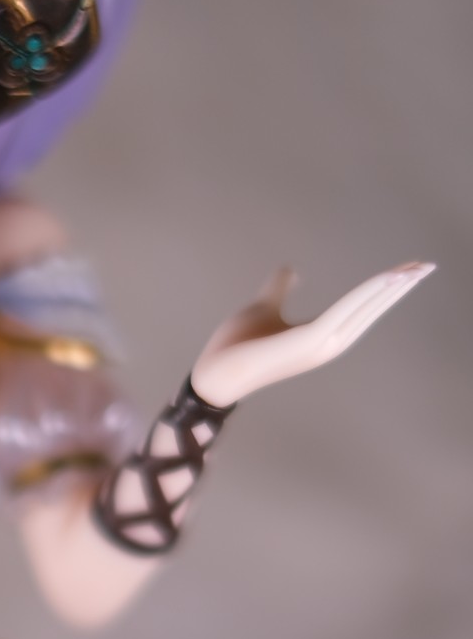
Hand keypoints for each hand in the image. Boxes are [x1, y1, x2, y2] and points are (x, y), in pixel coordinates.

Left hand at [190, 261, 434, 408]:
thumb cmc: (236, 345)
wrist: (212, 373)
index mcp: (320, 334)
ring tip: (414, 269)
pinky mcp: (308, 341)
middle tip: (426, 266)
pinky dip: (367, 294)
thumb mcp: (264, 306)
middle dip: (398, 288)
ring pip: (363, 309)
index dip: (384, 289)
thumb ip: (280, 289)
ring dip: (390, 288)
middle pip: (371, 310)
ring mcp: (319, 345)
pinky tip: (386, 278)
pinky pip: (345, 311)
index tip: (407, 270)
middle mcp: (327, 343)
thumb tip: (291, 269)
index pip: (361, 308)